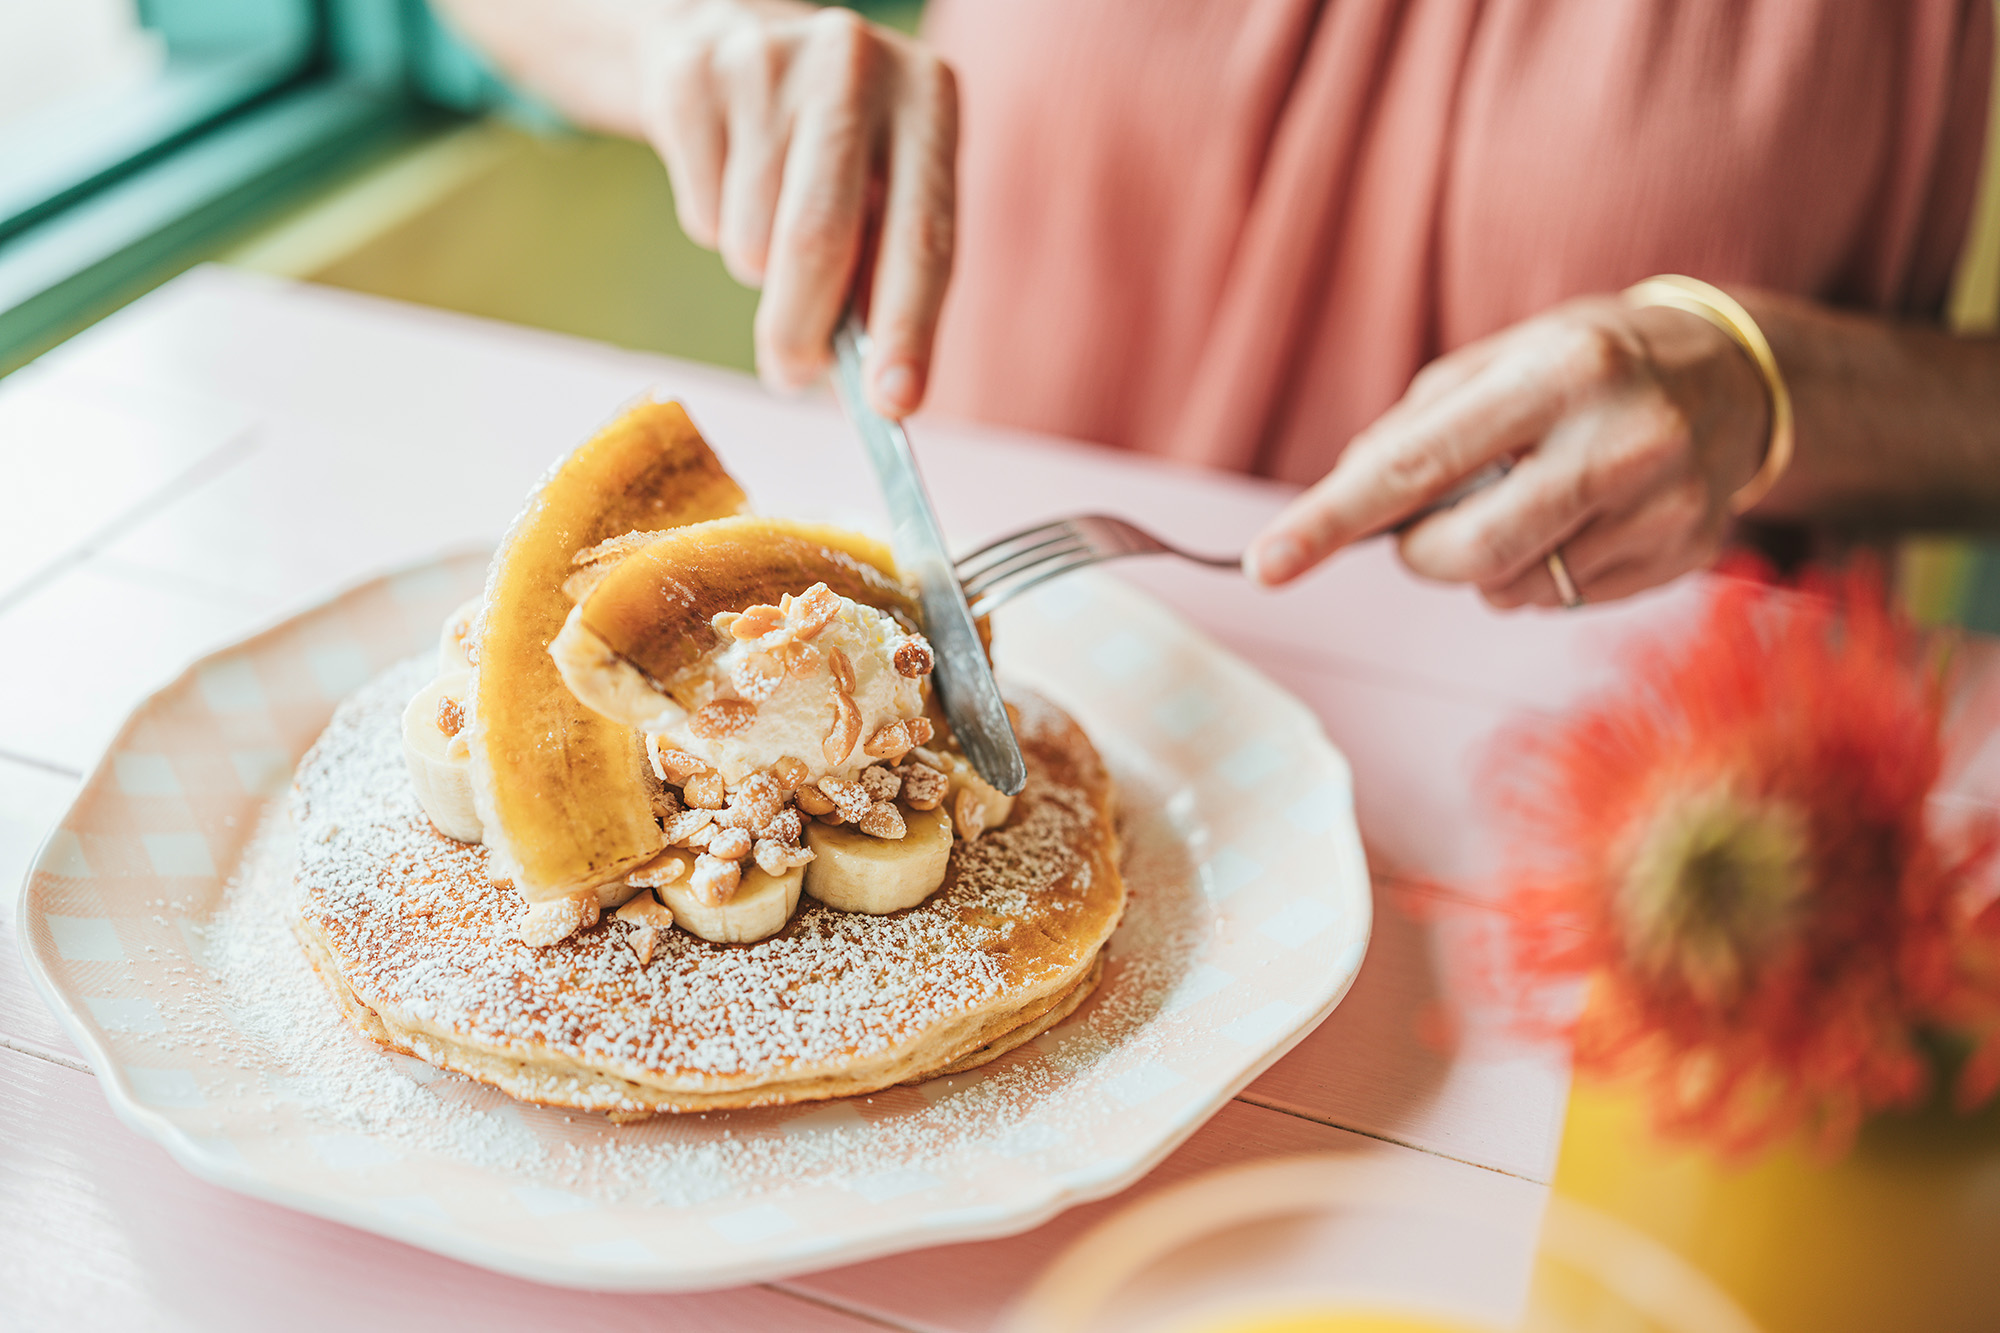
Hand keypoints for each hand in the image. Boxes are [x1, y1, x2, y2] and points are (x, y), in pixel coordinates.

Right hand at [640, 2, 956, 416]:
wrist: (737, 46)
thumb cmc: (834, 152)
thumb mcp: (887, 191)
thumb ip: (889, 276)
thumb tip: (878, 388)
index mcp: (929, 97)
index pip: (924, 236)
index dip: (908, 328)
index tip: (894, 402)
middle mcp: (857, 65)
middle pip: (820, 240)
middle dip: (801, 331)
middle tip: (791, 374)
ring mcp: (771, 60)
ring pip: (752, 236)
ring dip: (756, 269)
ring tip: (770, 228)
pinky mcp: (695, 74)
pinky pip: (701, 209)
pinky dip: (713, 227)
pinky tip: (730, 183)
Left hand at [1242, 296, 1773, 607]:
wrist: (1735, 377)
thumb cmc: (1585, 365)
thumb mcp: (1499, 361)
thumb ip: (1414, 428)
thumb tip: (1344, 494)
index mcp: (1556, 372)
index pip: (1416, 465)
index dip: (1331, 521)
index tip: (1265, 565)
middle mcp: (1619, 438)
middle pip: (1464, 553)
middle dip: (1422, 554)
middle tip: (1429, 527)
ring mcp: (1662, 505)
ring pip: (1512, 590)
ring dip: (1490, 565)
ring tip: (1536, 501)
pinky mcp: (1685, 555)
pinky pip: (1564, 602)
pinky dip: (1544, 576)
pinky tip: (1582, 522)